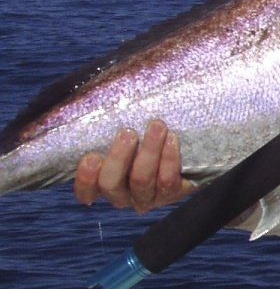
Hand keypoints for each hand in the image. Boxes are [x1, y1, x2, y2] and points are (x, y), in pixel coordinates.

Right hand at [74, 120, 192, 212]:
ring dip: (148, 152)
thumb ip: (109, 116)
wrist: (185, 148)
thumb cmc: (142, 132)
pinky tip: (172, 139)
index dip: (86, 178)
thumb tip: (101, 90)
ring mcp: (146, 198)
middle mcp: (122, 195)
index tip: (92, 156)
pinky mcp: (171, 195)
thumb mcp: (124, 126)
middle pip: (111, 185)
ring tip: (156, 126)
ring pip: (141, 181)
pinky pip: (168, 181)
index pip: (85, 191)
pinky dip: (169, 159)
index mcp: (102, 181)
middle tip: (128, 132)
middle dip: (118, 158)